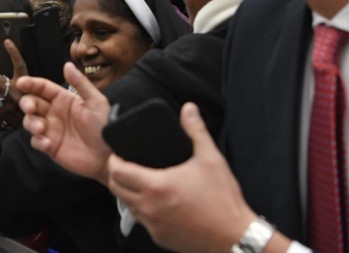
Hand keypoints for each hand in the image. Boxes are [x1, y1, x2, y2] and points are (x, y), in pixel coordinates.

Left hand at [0, 39, 26, 128]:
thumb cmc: (34, 108)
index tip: (6, 42)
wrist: (32, 130)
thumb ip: (23, 80)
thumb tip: (5, 67)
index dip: (13, 52)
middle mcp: (15, 93)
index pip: (19, 64)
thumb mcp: (35, 92)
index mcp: (27, 86)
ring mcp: (4, 103)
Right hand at [18, 62, 113, 183]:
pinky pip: (36, 142)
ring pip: (30, 121)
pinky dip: (37, 141)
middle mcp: (54, 112)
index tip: (21, 83)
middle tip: (29, 108)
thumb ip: (80, 84)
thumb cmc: (105, 127)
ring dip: (31, 123)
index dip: (31, 84)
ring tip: (40, 128)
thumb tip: (67, 64)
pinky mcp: (50, 146)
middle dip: (27, 103)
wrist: (109, 155)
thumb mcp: (95, 102)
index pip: (43, 88)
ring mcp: (51, 130)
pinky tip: (47, 143)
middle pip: (32, 102)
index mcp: (64, 99)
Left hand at [106, 102, 263, 252]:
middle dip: (116, 175)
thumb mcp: (210, 159)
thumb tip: (188, 109)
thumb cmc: (223, 199)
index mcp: (156, 185)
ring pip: (127, 206)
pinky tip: (155, 202)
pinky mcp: (160, 237)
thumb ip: (196, 131)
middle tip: (126, 165)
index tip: (118, 154)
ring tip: (139, 181)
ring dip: (127, 193)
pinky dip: (142, 210)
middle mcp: (149, 207)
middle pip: (116, 189)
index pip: (117, 172)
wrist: (234, 236)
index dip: (114, 160)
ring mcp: (153, 225)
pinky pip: (141, 221)